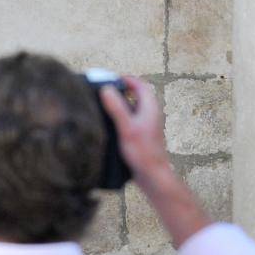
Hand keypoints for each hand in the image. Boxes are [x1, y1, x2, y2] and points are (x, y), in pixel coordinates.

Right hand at [100, 76, 211, 248]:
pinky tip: (108, 124)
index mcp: (150, 107)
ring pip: (132, 107)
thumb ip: (117, 107)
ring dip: (118, 104)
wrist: (153, 175)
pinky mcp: (141, 134)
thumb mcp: (127, 127)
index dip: (125, 79)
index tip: (108, 79)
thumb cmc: (142, 152)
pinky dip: (120, 116)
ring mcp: (146, 124)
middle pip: (135, 94)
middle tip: (102, 90)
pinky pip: (130, 118)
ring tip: (101, 105)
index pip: (139, 84)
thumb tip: (106, 89)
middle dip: (119, 90)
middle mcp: (150, 113)